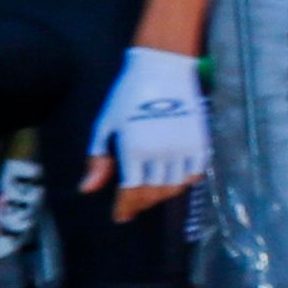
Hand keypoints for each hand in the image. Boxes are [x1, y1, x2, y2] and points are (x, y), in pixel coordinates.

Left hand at [90, 45, 210, 214]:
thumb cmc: (128, 95)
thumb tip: (88, 190)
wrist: (163, 70)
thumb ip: (98, 160)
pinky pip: (194, 175)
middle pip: (153, 193)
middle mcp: (161, 153)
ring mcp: (183, 149)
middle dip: (141, 203)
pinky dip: (182, 182)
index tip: (120, 216)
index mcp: (134, 149)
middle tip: (132, 204)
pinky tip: (171, 179)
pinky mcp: (199, 144)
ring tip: (150, 192)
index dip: (124, 207)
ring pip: (174, 187)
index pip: (130, 191)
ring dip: (161, 195)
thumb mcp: (106, 125)